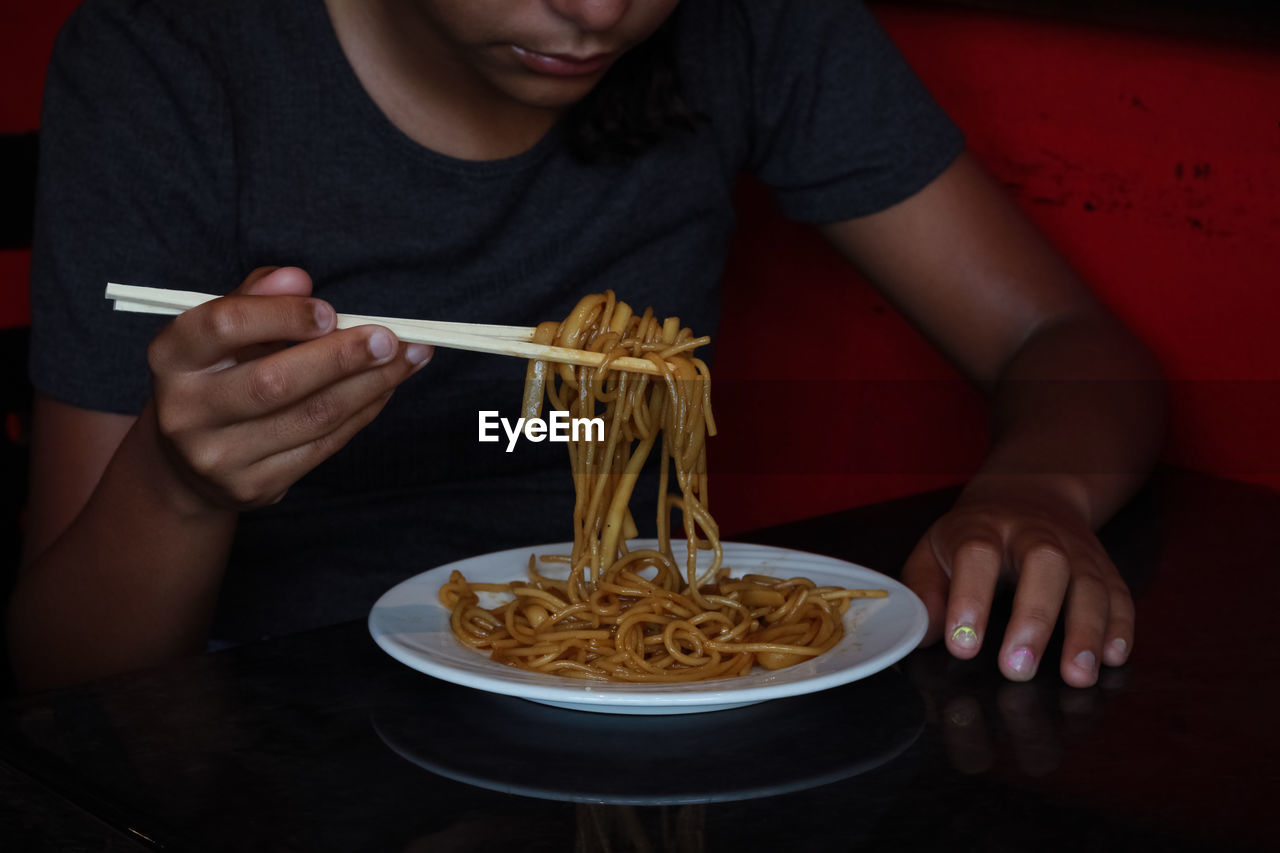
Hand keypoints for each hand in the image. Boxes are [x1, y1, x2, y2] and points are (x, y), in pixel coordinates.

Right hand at [146, 266, 432, 511]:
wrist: (189, 462)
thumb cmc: (218, 375)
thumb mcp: (222, 330)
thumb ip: (257, 297)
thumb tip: (298, 279)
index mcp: (171, 356)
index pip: (225, 325)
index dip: (283, 315)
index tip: (331, 311)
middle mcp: (185, 410)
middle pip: (275, 381)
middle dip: (342, 357)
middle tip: (390, 339)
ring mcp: (218, 456)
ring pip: (311, 417)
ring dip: (370, 385)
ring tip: (408, 358)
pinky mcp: (254, 486)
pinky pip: (323, 446)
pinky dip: (363, 413)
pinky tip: (385, 389)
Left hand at [902, 487, 1133, 686]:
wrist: (1028, 493)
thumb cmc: (972, 536)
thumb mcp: (934, 551)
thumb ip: (924, 591)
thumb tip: (923, 635)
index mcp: (983, 527)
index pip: (977, 554)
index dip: (970, 599)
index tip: (963, 647)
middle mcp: (1034, 532)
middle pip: (1044, 563)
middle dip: (1034, 618)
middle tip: (1018, 668)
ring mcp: (1075, 548)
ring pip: (1089, 581)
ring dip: (1087, 630)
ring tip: (1077, 676)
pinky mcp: (1104, 566)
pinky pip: (1120, 593)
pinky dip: (1121, 626)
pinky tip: (1114, 658)